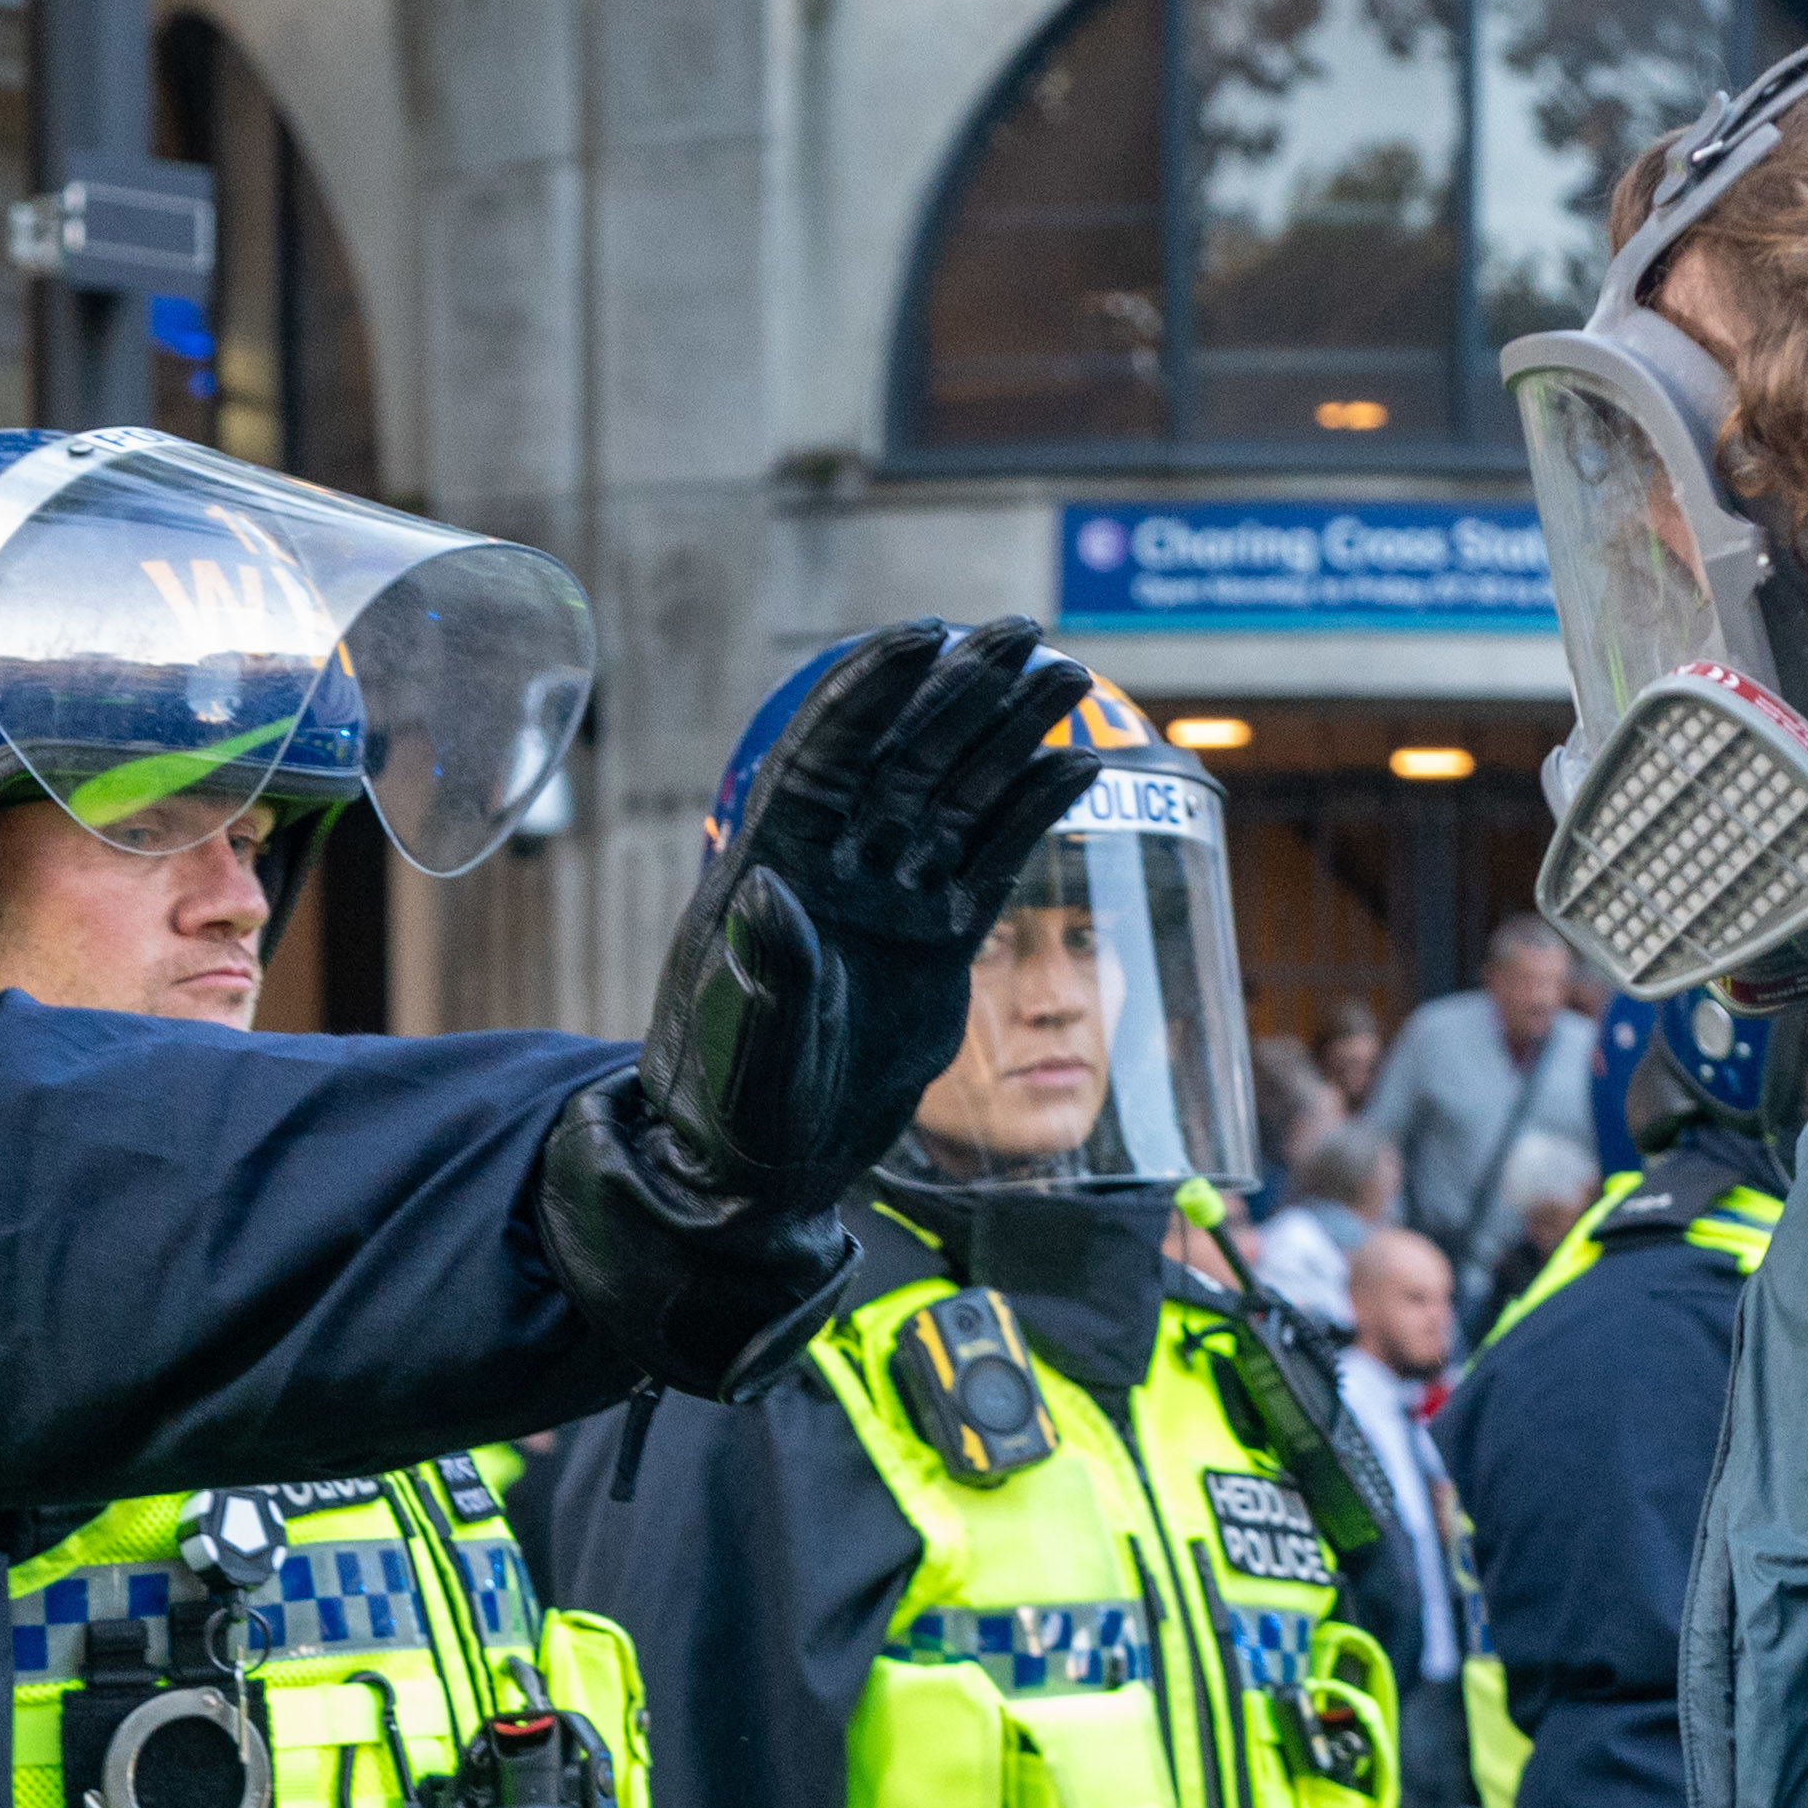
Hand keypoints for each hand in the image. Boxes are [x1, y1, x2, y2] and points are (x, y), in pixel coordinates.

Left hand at [666, 618, 1104, 1188]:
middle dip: (966, 690)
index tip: (930, 634)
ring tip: (1070, 678)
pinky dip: (1032, 815)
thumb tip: (768, 893)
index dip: (876, 690)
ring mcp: (889, 900)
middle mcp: (835, 867)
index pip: (827, 754)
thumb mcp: (741, 1046)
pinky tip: (1078, 768)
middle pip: (908, 755)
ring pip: (959, 797)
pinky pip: (991, 863)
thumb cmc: (729, 1108)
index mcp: (773, 866)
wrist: (764, 1174)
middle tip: (1032, 633)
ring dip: (1012, 735)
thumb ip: (760, 974)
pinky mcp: (934, 944)